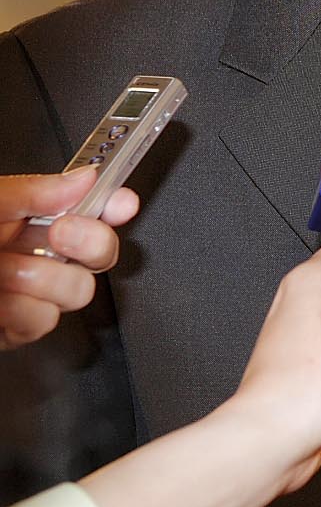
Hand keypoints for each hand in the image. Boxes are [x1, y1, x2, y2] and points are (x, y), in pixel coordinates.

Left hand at [0, 168, 140, 349]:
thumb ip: (32, 191)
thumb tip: (86, 177)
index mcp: (31, 217)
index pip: (91, 205)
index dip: (116, 202)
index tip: (123, 203)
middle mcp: (38, 253)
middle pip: (104, 251)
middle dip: (90, 241)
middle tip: (60, 232)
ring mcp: (34, 293)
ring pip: (80, 289)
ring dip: (39, 280)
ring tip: (3, 272)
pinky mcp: (20, 328)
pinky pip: (45, 321)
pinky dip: (19, 311)